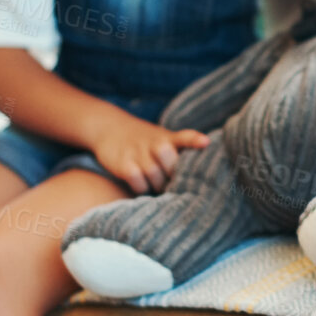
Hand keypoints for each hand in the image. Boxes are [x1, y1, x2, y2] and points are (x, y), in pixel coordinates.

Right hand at [85, 105, 208, 194]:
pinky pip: (138, 182)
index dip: (194, 140)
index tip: (205, 142)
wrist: (109, 127)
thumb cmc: (144, 142)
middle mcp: (154, 143)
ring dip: (157, 184)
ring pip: (154, 174)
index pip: (184, 137)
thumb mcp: (162, 139)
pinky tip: (141, 184)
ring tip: (156, 184)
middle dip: (172, 175)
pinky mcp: (123, 163)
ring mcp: (138, 152)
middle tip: (171, 182)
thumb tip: (197, 178)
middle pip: (169, 160)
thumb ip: (179, 152)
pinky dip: (141, 187)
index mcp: (168, 138)